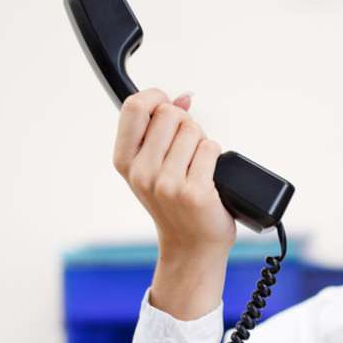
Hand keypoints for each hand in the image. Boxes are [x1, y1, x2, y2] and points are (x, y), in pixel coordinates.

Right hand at [112, 88, 235, 318]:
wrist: (192, 246)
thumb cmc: (175, 204)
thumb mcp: (155, 166)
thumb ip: (161, 130)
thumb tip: (184, 97)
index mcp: (126, 162)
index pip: (134, 107)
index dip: (156, 97)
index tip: (170, 104)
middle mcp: (142, 173)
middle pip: (170, 113)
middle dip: (185, 124)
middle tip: (187, 150)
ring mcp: (167, 184)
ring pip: (193, 130)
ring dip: (202, 143)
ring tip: (198, 168)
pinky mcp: (194, 192)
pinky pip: (211, 149)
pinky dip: (216, 158)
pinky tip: (209, 179)